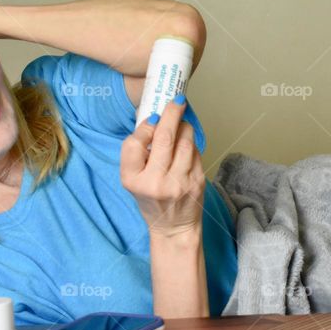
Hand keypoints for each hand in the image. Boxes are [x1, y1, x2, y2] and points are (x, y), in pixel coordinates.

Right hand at [120, 97, 205, 236]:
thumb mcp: (133, 180)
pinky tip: (187, 143)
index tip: (152, 119)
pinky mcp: (197, 181)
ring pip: (184, 141)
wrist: (173, 228)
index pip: (134, 144)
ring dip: (184, 126)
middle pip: (164, 137)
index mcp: (133, 180)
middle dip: (171, 114)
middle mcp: (155, 182)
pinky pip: (195, 152)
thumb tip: (154, 117)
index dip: (144, 128)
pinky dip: (191, 142)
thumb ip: (138, 153)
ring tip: (181, 123)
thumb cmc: (150, 200)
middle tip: (176, 101)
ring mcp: (179, 182)